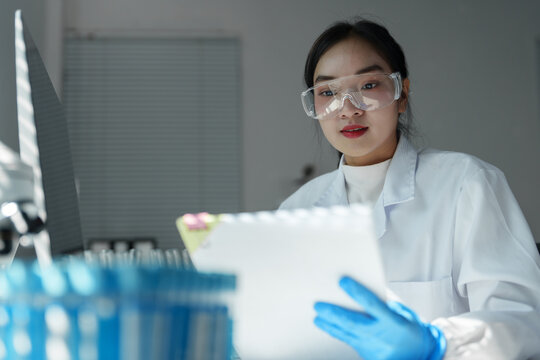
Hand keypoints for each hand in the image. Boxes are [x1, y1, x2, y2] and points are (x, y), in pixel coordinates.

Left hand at [314, 276, 445, 359]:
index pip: (371, 303)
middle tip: (319, 305)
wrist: (421, 355)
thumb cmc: (410, 329)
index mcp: (393, 321)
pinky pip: (350, 342)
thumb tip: (364, 287)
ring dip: (330, 325)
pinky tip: (329, 327)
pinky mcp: (369, 357)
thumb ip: (384, 301)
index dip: (356, 291)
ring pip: (347, 334)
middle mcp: (382, 336)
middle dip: (333, 313)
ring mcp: (374, 348)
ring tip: (318, 316)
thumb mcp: (403, 313)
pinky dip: (338, 333)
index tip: (343, 281)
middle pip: (353, 322)